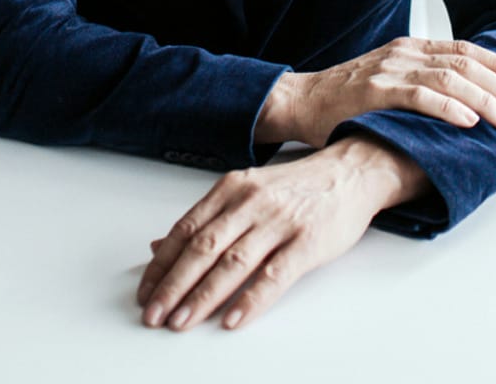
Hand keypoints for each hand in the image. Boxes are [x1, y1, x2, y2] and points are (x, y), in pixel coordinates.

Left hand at [138, 136, 425, 331]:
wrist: (350, 173)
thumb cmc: (296, 188)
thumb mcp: (245, 191)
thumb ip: (205, 219)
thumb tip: (157, 246)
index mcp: (231, 188)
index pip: (186, 229)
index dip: (162, 263)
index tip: (144, 291)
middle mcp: (250, 201)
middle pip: (203, 248)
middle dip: (174, 285)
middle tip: (154, 314)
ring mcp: (279, 221)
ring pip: (232, 262)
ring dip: (202, 296)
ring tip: (182, 321)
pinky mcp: (307, 242)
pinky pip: (273, 275)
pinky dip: (250, 300)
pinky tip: (232, 319)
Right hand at [256, 36, 495, 147]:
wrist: (302, 101)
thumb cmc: (349, 99)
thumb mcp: (391, 81)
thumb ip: (422, 83)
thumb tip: (467, 101)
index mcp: (412, 48)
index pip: (465, 50)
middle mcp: (405, 53)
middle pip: (465, 63)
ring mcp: (390, 69)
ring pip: (450, 78)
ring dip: (484, 100)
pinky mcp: (375, 91)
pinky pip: (419, 96)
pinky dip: (448, 107)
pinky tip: (469, 121)